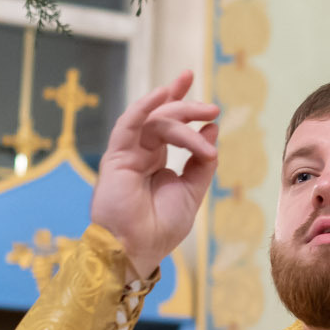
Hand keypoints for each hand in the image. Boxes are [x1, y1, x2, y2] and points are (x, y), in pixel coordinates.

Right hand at [89, 70, 219, 277]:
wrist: (136, 250)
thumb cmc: (160, 228)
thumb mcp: (191, 192)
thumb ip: (201, 162)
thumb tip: (212, 129)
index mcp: (155, 161)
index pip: (167, 123)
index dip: (178, 100)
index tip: (190, 80)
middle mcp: (140, 153)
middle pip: (163, 117)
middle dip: (188, 107)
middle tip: (213, 108)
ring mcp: (127, 153)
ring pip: (154, 121)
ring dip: (180, 115)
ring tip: (206, 114)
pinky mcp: (116, 157)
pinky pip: (129, 124)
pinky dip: (145, 107)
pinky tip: (162, 94)